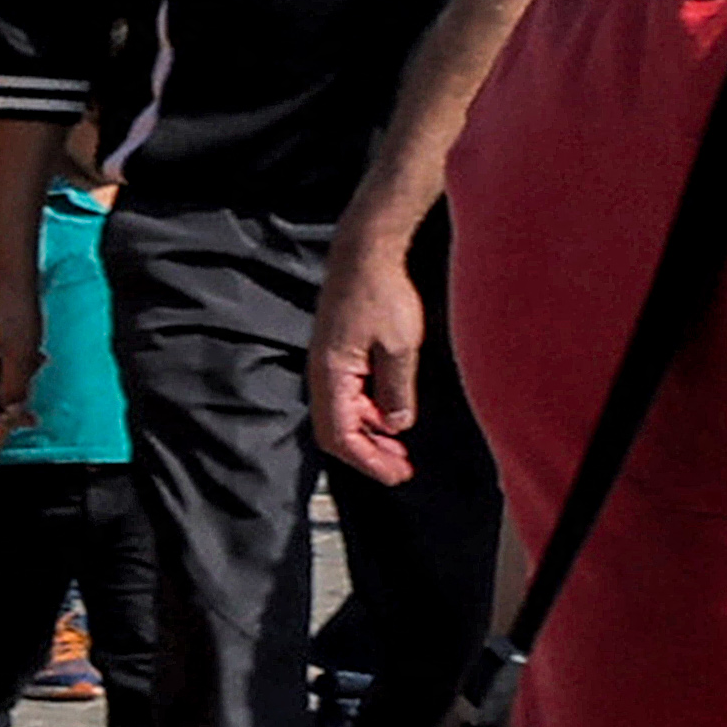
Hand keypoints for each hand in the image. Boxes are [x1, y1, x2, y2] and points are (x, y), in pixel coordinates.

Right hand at [0, 297, 43, 443]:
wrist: (14, 280)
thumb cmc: (16, 311)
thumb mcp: (21, 355)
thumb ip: (13, 389)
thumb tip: (10, 414)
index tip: (7, 426)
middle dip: (0, 416)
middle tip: (29, 421)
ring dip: (8, 399)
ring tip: (35, 394)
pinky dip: (9, 383)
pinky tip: (31, 371)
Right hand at [309, 216, 430, 484]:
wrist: (366, 251)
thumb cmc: (381, 293)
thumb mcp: (400, 347)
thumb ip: (397, 391)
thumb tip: (397, 426)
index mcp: (332, 375)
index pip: (341, 435)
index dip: (369, 461)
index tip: (398, 474)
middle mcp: (323, 373)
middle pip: (336, 431)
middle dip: (369, 455)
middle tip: (402, 469)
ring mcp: (328, 363)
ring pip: (343, 415)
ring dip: (370, 435)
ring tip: (401, 447)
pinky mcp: (338, 353)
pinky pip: (348, 395)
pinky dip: (369, 413)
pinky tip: (392, 414)